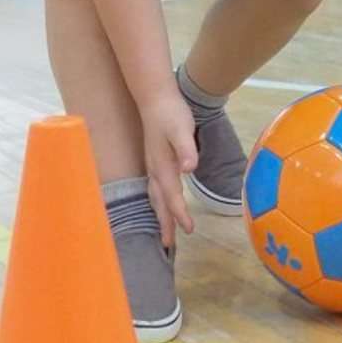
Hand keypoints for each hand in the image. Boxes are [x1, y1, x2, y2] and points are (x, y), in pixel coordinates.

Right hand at [140, 88, 197, 247]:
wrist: (155, 96)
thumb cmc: (170, 112)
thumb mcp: (181, 128)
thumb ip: (186, 149)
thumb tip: (189, 169)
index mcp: (162, 166)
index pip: (172, 196)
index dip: (179, 213)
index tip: (188, 229)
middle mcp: (154, 169)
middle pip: (159, 202)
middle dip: (165, 223)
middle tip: (168, 246)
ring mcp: (152, 165)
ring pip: (155, 197)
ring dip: (160, 215)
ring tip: (165, 232)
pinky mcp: (154, 160)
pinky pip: (155, 189)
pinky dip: (159, 202)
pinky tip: (163, 203)